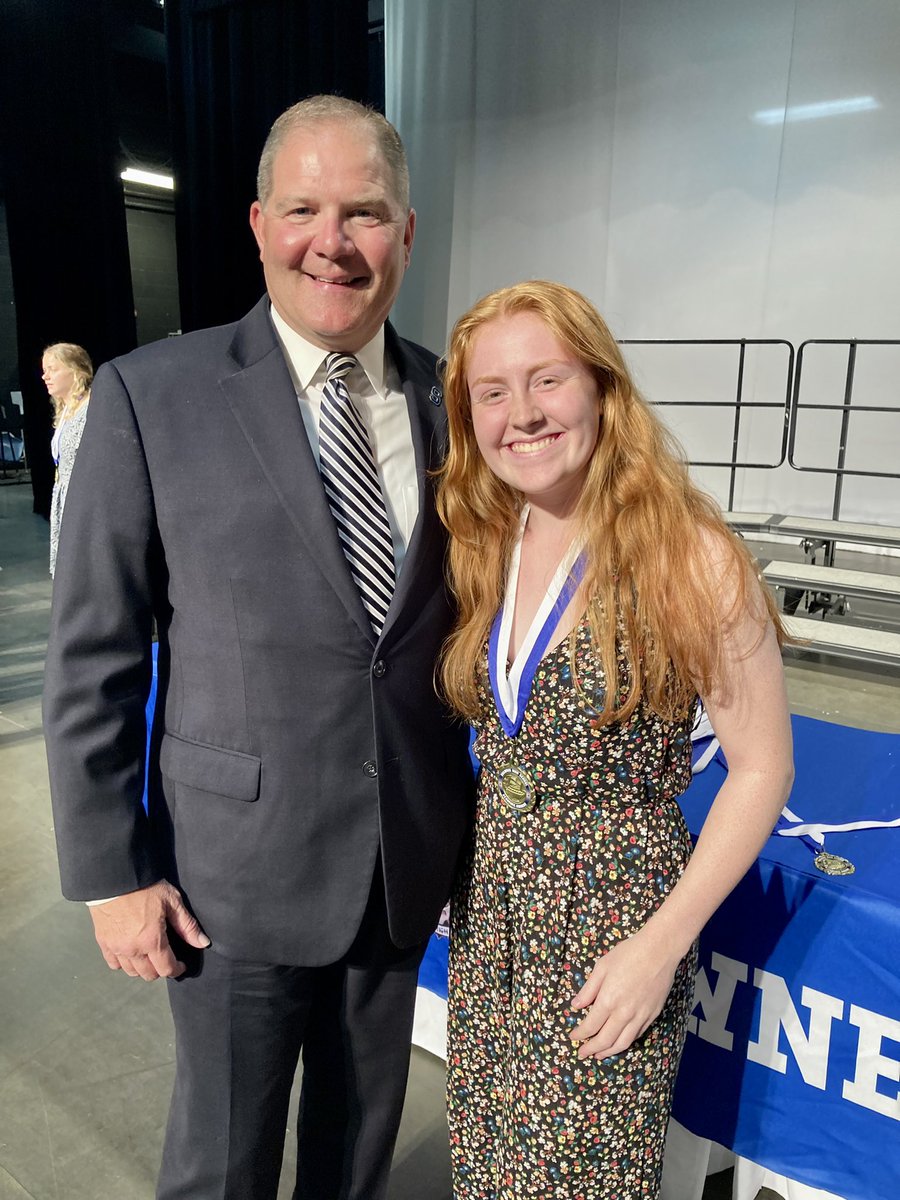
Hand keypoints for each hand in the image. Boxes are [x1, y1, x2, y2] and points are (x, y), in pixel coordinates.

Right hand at [88, 880, 209, 980]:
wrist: (116, 876)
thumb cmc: (144, 886)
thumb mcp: (172, 901)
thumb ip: (187, 925)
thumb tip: (202, 942)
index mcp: (152, 940)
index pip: (166, 969)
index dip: (177, 969)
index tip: (181, 965)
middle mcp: (133, 949)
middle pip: (148, 974)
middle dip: (160, 969)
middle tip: (166, 958)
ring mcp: (116, 948)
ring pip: (131, 972)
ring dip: (142, 968)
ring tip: (149, 956)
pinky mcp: (103, 942)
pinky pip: (114, 964)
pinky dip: (123, 963)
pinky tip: (130, 953)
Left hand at [569, 930, 679, 1059]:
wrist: (659, 951)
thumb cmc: (628, 954)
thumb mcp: (602, 967)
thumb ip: (588, 989)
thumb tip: (575, 1006)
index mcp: (608, 1000)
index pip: (590, 1026)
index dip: (580, 1035)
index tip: (573, 1037)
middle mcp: (624, 1013)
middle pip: (605, 1040)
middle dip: (591, 1049)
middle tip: (582, 1053)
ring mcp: (640, 1016)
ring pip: (623, 1043)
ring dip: (609, 1052)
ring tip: (599, 1055)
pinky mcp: (652, 1015)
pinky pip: (637, 1035)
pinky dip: (625, 1042)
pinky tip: (619, 1042)